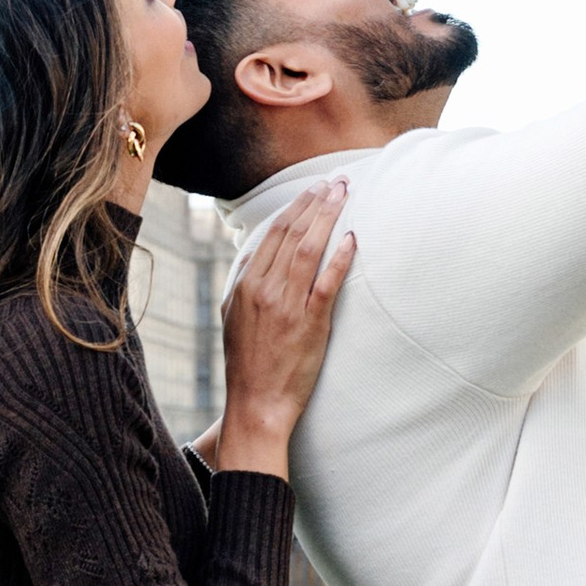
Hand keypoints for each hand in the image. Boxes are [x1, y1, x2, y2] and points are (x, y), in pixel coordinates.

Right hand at [216, 181, 354, 476]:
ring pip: (309, 248)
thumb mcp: (233, 317)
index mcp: (245, 284)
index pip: (273, 233)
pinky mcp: (310, 323)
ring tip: (344, 195)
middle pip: (292, 232)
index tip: (313, 189)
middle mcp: (264, 289)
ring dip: (329, 217)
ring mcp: (287, 305)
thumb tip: (255, 254)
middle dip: (315, 201)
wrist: (256, 403)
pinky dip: (340, 257)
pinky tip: (352, 239)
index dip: (296, 206)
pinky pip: (327, 282)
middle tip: (336, 182)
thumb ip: (243, 284)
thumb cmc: (248, 364)